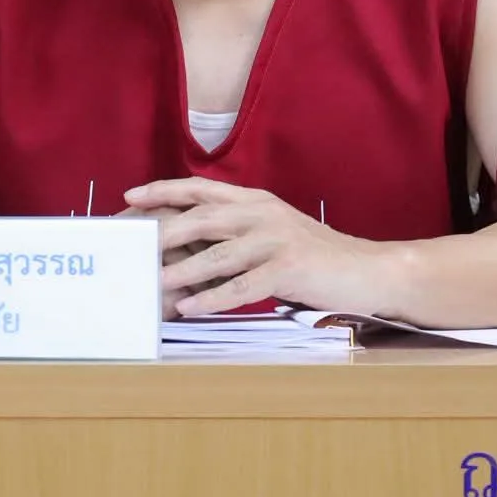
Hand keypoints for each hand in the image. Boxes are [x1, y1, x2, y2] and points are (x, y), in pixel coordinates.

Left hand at [122, 178, 401, 317]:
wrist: (365, 270)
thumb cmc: (313, 258)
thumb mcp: (273, 232)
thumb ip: (237, 230)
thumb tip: (189, 242)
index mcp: (256, 200)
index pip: (202, 188)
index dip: (164, 190)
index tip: (131, 197)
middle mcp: (263, 213)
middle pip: (203, 217)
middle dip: (164, 231)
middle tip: (132, 245)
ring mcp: (276, 239)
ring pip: (219, 253)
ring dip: (183, 270)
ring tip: (154, 282)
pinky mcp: (289, 268)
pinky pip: (242, 286)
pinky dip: (213, 298)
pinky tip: (191, 308)